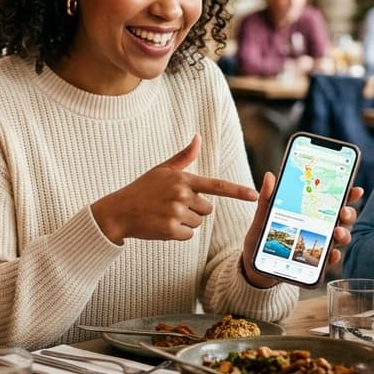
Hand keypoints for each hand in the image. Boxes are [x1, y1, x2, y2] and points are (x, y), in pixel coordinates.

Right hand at [91, 135, 258, 244]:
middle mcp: (181, 195)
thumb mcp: (162, 170)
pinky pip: (188, 235)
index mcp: (183, 179)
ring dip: (186, 222)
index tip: (254, 194)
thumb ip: (184, 157)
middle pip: (208, 209)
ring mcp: (176, 213)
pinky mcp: (170, 230)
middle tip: (172, 205)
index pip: (216, 185)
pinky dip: (178, 233)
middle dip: (195, 209)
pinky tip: (162, 225)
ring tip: (165, 214)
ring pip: (198, 222)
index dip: (237, 191)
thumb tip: (198, 138)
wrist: (119, 211)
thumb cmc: (142, 189)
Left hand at [238, 171, 362, 288]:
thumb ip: (268, 197)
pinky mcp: (314, 262)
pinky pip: (328, 259)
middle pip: (342, 218)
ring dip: (343, 234)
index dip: (347, 194)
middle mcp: (320, 227)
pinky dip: (332, 256)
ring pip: (340, 237)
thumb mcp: (263, 215)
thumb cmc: (262, 236)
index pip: (333, 200)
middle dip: (348, 213)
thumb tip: (269, 176)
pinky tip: (331, 254)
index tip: (355, 189)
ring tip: (337, 232)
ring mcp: (319, 244)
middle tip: (344, 211)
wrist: (255, 263)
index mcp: (311, 211)